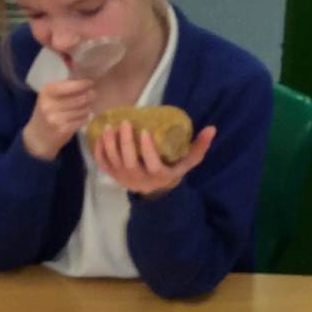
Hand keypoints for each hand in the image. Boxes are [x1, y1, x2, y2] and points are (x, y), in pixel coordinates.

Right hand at [20, 78, 96, 160]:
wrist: (37, 137)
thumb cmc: (45, 113)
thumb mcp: (49, 97)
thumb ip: (64, 88)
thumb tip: (84, 80)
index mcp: (46, 92)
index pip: (69, 85)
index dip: (82, 84)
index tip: (91, 83)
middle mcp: (49, 104)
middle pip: (79, 98)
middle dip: (89, 96)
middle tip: (93, 95)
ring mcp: (56, 118)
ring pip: (82, 109)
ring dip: (87, 108)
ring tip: (87, 107)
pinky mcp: (63, 129)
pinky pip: (82, 120)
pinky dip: (85, 118)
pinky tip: (82, 117)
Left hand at [90, 123, 216, 198]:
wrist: (155, 189)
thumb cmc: (172, 169)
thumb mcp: (188, 161)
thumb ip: (199, 146)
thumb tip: (212, 128)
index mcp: (158, 176)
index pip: (151, 164)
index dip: (147, 149)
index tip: (145, 131)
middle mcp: (139, 180)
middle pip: (129, 162)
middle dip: (125, 143)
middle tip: (125, 123)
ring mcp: (124, 179)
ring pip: (114, 163)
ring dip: (110, 145)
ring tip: (110, 127)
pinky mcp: (114, 177)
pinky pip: (103, 165)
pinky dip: (99, 152)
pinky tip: (99, 137)